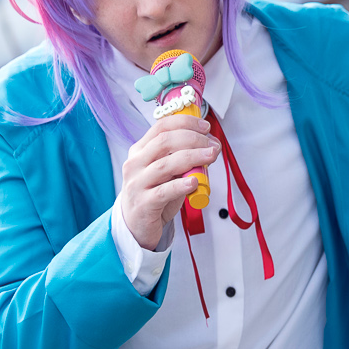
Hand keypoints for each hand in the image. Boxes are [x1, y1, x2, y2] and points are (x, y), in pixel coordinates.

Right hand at [120, 115, 220, 250]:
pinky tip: (195, 182)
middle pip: (165, 142)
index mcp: (139, 151)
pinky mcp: (144, 204)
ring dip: (193, 157)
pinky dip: (181, 185)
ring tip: (211, 157)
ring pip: (166, 165)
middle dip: (194, 139)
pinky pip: (164, 192)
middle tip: (213, 146)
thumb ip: (181, 159)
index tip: (205, 127)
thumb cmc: (154, 195)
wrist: (136, 226)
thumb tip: (209, 147)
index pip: (161, 127)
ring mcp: (137, 184)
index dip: (186, 123)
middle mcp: (135, 164)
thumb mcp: (165, 173)